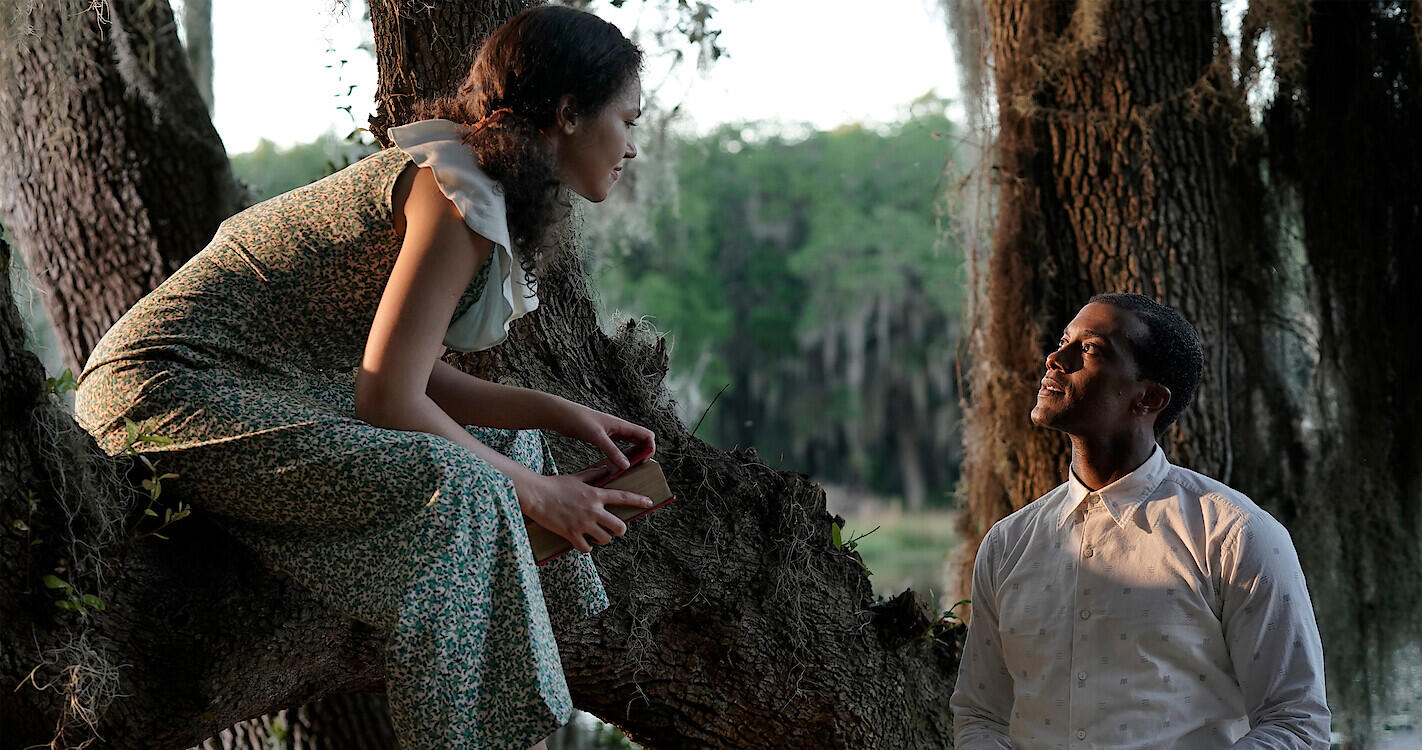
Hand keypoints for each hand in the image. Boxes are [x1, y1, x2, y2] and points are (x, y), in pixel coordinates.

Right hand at [515, 469, 654, 552]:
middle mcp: (593, 510)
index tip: (649, 503)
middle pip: (619, 527)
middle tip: (614, 530)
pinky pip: (586, 548)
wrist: (536, 495)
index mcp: (596, 494)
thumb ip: (594, 474)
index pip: (623, 497)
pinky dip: (586, 547)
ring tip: (595, 535)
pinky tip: (583, 543)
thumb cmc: (555, 485)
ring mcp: (583, 523)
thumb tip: (606, 468)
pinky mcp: (571, 534)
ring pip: (605, 539)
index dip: (638, 500)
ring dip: (602, 539)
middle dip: (619, 530)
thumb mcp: (577, 477)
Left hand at [549, 399, 655, 471]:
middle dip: (644, 453)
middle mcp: (619, 428)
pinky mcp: (603, 437)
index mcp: (621, 425)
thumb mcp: (597, 436)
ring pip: (630, 444)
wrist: (562, 414)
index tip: (644, 461)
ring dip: (633, 455)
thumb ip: (612, 451)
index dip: (650, 448)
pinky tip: (615, 465)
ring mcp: (611, 433)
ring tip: (629, 469)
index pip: (647, 435)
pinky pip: (618, 447)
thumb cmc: (579, 419)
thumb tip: (626, 465)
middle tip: (638, 468)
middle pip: (641, 440)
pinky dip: (621, 456)